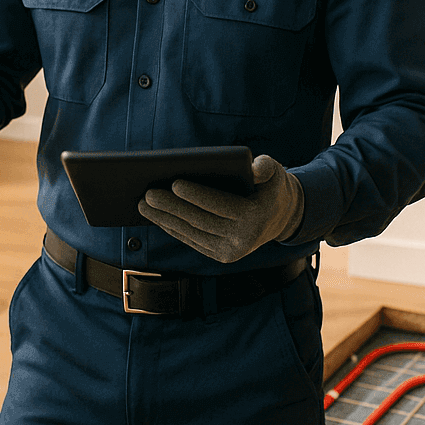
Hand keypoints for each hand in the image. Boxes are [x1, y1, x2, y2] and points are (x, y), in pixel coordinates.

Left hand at [138, 154, 304, 262]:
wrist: (281, 216)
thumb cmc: (271, 186)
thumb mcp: (276, 172)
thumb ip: (266, 167)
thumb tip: (252, 168)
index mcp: (255, 217)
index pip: (220, 205)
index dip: (197, 194)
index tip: (174, 182)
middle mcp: (243, 239)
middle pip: (200, 221)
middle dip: (171, 207)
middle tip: (147, 193)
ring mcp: (230, 252)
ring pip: (191, 233)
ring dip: (164, 219)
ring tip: (143, 204)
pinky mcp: (220, 256)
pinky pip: (191, 241)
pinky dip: (172, 228)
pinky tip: (155, 216)